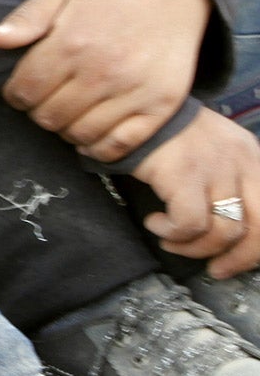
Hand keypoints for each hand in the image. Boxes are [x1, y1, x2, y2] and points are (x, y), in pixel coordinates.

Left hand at [0, 0, 209, 159]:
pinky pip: (119, 145)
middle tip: (46, 101)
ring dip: (66, 130)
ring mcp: (135, 90)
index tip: (21, 91)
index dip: (15, 96)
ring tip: (67, 113)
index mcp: (73, 42)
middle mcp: (104, 70)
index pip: (26, 89)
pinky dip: (99, 148)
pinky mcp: (161, 106)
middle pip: (49, 117)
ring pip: (80, 134)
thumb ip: (25, 19)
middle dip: (38, 112)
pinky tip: (90, 134)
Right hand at [131, 109, 259, 276]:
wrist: (128, 106)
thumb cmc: (164, 132)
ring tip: (170, 240)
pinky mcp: (185, 175)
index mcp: (251, 156)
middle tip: (214, 269)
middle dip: (237, 258)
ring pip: (223, 232)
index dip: (255, 249)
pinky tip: (155, 223)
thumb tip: (229, 229)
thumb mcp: (211, 151)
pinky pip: (189, 224)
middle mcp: (241, 162)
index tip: (231, 262)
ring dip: (193, 247)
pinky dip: (172, 233)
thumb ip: (228, 180)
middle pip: (258, 228)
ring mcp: (215, 169)